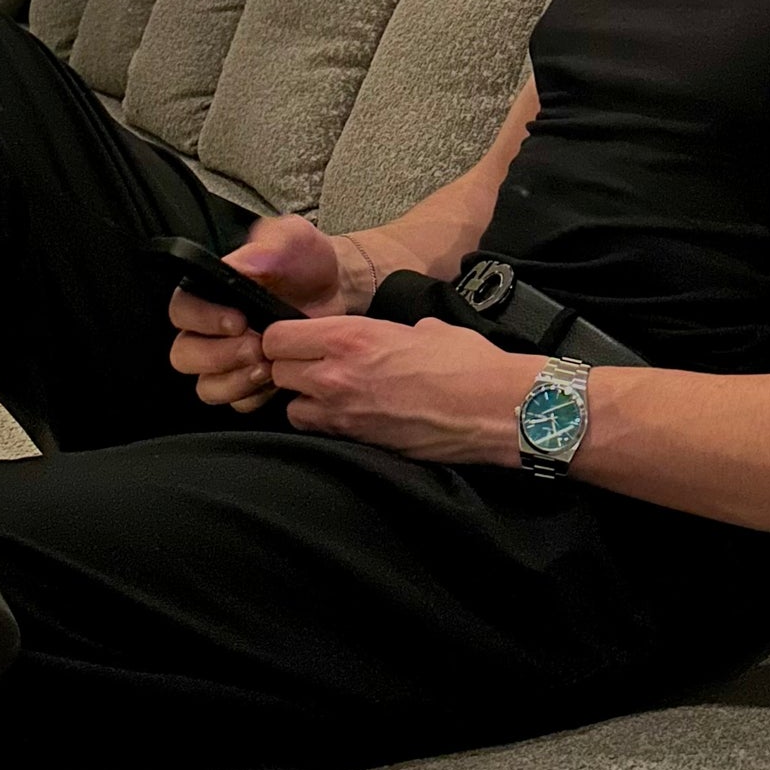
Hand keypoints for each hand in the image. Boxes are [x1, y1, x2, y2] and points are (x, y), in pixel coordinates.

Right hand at [168, 216, 375, 414]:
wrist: (336, 286)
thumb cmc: (306, 260)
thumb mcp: (290, 238)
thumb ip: (266, 245)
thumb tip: (241, 267)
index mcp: (210, 291)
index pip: (182, 310)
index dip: (203, 320)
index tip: (237, 320)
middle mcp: (210, 328)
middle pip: (185, 355)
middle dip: (218, 356)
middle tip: (255, 347)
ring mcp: (228, 359)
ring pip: (207, 385)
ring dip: (235, 381)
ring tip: (268, 366)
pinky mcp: (251, 380)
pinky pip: (238, 402)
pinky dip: (255, 395)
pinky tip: (277, 378)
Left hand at [261, 311, 537, 461]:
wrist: (491, 408)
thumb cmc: (465, 361)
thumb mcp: (422, 327)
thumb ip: (387, 331)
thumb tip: (383, 337)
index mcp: (351, 337)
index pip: (279, 336)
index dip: (285, 336)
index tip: (300, 338)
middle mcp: (336, 375)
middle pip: (277, 370)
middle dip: (291, 366)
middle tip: (315, 364)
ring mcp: (343, 414)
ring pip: (290, 406)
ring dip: (303, 398)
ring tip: (329, 392)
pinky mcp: (356, 442)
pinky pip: (316, 430)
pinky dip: (323, 422)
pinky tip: (347, 414)